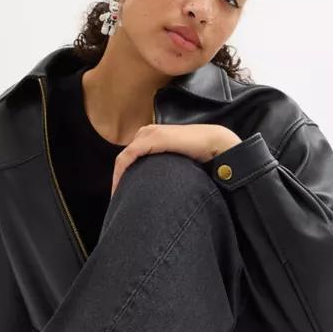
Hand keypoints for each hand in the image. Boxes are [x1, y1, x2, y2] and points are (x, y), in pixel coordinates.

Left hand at [111, 124, 241, 197]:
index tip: (124, 195)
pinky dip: (120, 173)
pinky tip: (119, 187)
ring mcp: (149, 134)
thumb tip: (163, 187)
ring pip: (124, 159)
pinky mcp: (151, 139)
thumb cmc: (201, 154)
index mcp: (153, 135)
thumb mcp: (178, 162)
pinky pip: (128, 157)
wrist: (214, 142)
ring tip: (118, 197)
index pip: (131, 157)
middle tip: (119, 199)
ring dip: (118, 178)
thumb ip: (167, 168)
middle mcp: (148, 132)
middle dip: (119, 178)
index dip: (124, 176)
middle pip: (125, 159)